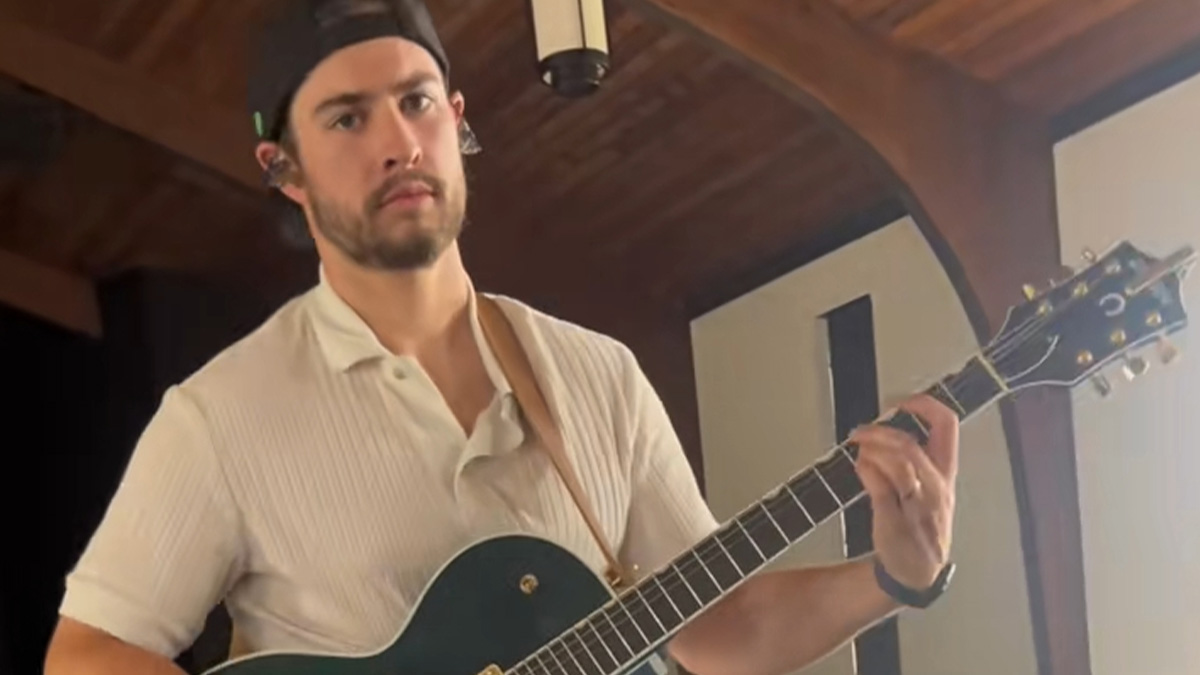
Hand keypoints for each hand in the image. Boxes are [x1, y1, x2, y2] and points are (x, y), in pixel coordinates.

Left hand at [850, 394, 958, 591]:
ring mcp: (917, 506)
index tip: (904, 401)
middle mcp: (936, 488)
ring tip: (857, 447)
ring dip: (873, 449)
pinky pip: (882, 490)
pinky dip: (868, 472)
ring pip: (900, 464)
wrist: (915, 573)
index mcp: (945, 476)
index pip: (948, 428)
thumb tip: (882, 435)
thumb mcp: (928, 490)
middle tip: (860, 430)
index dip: (926, 406)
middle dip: (881, 432)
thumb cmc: (920, 527)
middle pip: (912, 446)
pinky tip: (860, 466)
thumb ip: (910, 461)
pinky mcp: (896, 522)